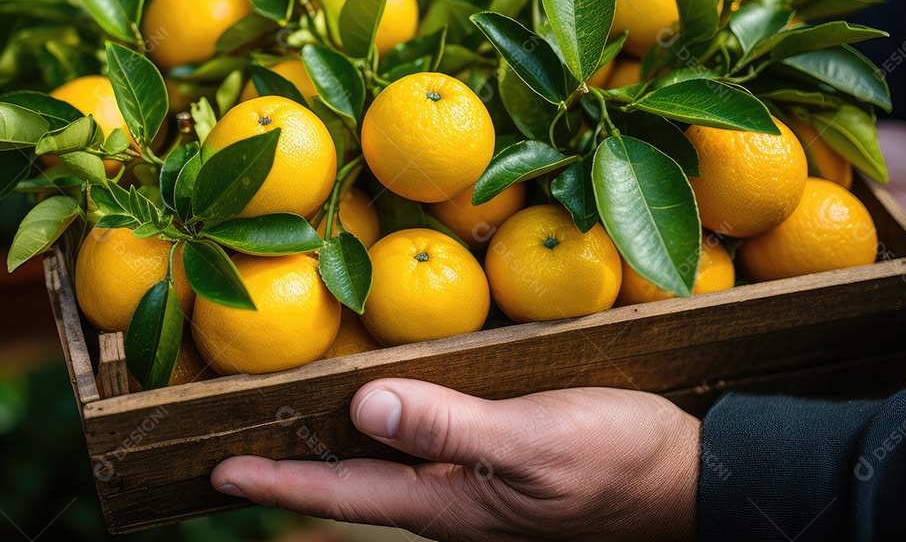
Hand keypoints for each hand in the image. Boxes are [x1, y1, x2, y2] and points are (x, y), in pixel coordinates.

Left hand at [211, 378, 699, 540]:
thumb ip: (450, 427)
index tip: (218, 470)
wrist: (687, 476)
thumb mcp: (534, 442)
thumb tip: (366, 404)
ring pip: (386, 463)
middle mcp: (450, 499)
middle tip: (237, 441)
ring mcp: (474, 484)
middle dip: (295, 466)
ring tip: (289, 419)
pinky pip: (425, 444)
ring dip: (336, 444)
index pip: (345, 491)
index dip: (280, 481)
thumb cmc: (617, 461)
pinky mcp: (497, 461)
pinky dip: (388, 423)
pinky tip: (381, 402)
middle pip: (355, 481)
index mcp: (449, 503)